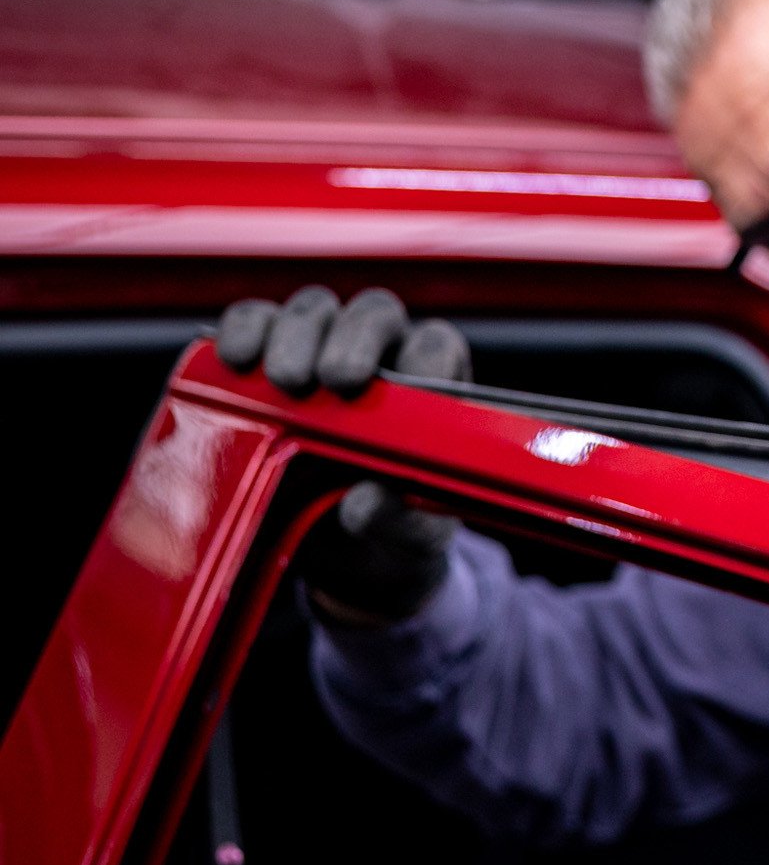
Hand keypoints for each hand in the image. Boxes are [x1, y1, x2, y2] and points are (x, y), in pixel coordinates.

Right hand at [217, 286, 470, 621]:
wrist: (344, 554)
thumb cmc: (393, 529)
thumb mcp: (409, 536)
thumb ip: (398, 518)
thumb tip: (364, 503)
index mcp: (435, 386)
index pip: (435, 347)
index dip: (419, 358)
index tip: (396, 390)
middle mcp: (384, 355)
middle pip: (374, 314)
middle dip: (351, 340)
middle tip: (332, 381)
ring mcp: (324, 350)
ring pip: (315, 310)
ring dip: (295, 336)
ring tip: (284, 381)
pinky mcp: (266, 357)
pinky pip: (254, 322)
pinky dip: (243, 331)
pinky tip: (237, 359)